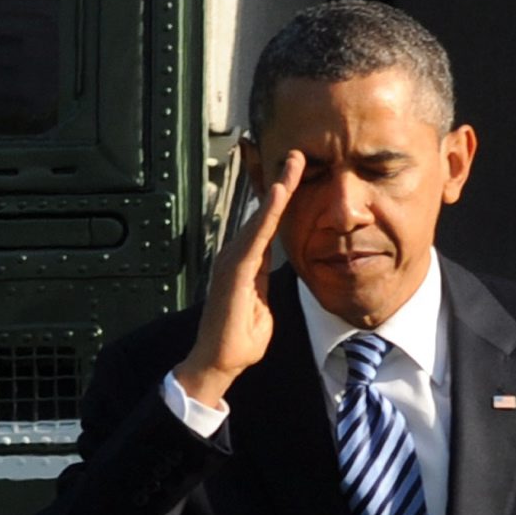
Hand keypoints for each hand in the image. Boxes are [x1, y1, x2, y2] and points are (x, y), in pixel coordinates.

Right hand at [173, 148, 300, 410]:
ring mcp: (233, 260)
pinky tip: (279, 192)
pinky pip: (256, 236)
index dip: (279, 196)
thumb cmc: (239, 338)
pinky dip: (268, 213)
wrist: (218, 362)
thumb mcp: (263, 305)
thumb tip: (272, 267)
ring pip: (259, 216)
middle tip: (296, 152)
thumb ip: (265, 281)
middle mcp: (237, 254)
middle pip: (261, 211)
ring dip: (277, 188)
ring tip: (294, 162)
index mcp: (247, 262)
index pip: (267, 223)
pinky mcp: (235, 269)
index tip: (294, 172)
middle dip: (279, 180)